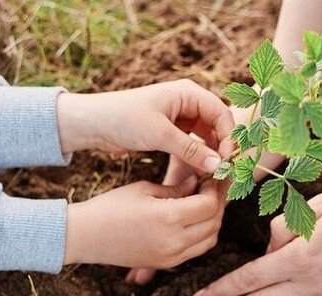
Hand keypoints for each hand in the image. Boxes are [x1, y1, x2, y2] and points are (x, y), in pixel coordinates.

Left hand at [57, 80, 234, 173]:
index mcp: (188, 93)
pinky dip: (197, 157)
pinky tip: (199, 173)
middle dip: (221, 148)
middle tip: (222, 172)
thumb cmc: (124, 118)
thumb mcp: (159, 134)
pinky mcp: (172, 132)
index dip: (228, 137)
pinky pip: (194, 145)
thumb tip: (218, 166)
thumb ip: (191, 150)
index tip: (226, 161)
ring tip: (211, 176)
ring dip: (210, 155)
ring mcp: (181, 117)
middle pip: (218, 126)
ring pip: (207, 137)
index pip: (222, 114)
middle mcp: (188, 102)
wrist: (94, 123)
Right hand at [124, 157, 229, 283]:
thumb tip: (199, 182)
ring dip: (213, 222)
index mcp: (170, 218)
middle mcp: (175, 241)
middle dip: (217, 204)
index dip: (214, 190)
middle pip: (214, 223)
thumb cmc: (112, 206)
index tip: (209, 178)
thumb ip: (177, 188)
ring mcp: (171, 256)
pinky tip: (194, 220)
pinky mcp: (166, 264)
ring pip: (210, 240)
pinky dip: (202, 235)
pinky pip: (196, 250)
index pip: (209, 205)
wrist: (86, 236)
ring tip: (204, 204)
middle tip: (212, 189)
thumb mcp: (146, 189)